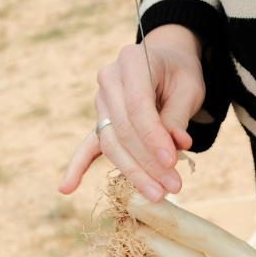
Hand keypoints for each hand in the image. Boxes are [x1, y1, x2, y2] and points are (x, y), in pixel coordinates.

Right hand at [60, 25, 205, 201]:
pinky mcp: (100, 121)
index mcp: (131, 62)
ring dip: (133, 173)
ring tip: (156, 195)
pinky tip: (66, 188)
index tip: (172, 162)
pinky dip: (77, 168)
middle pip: (122, 130)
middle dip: (148, 163)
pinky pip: (86, 147)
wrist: (165, 61)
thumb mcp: (189, 88)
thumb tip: (178, 145)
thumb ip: (178, 116)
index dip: (153, 137)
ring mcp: (101, 102)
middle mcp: (109, 80)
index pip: (137, 106)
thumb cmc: (178, 73)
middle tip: (173, 186)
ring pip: (111, 144)